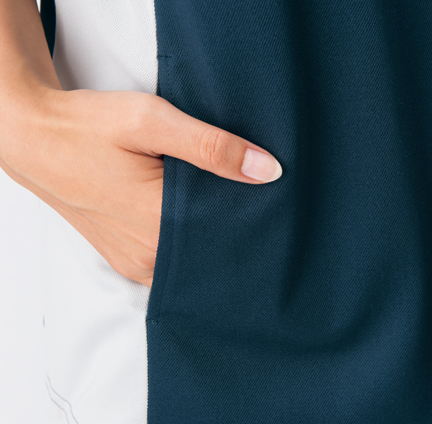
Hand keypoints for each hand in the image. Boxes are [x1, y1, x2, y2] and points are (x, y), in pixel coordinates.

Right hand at [0, 87, 281, 286]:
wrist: (36, 141)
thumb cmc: (87, 128)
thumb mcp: (151, 122)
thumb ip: (210, 147)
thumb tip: (266, 170)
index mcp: (159, 224)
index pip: (229, 234)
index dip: (251, 215)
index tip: (264, 197)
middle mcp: (149, 256)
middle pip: (212, 250)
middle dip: (232, 226)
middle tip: (240, 195)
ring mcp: (135, 264)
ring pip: (191, 259)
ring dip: (206, 235)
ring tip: (211, 203)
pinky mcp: (126, 261)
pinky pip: (169, 263)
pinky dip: (184, 244)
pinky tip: (185, 217)